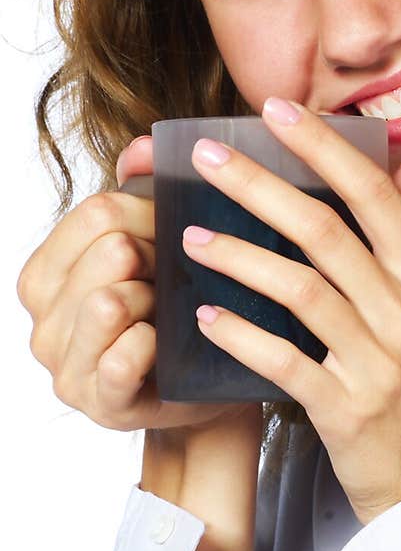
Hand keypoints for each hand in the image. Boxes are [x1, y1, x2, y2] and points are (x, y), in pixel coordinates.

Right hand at [16, 136, 257, 433]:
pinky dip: (153, 344)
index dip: (149, 216)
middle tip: (178, 280)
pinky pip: (123, 356)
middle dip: (159, 258)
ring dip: (157, 301)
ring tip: (171, 314)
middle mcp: (42, 321)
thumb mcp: (157, 245)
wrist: (209, 388)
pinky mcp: (101, 403)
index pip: (97, 212)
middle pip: (108, 251)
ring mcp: (66, 367)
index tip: (172, 237)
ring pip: (109, 301)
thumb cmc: (177, 311)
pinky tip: (165, 346)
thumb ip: (143, 190)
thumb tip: (144, 147)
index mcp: (45, 274)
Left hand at [180, 97, 400, 524]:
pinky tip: (204, 314)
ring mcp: (378, 361)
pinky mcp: (345, 408)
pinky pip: (281, 360)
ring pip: (298, 288)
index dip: (323, 147)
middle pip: (325, 229)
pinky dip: (240, 334)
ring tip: (191, 235)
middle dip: (259, 183)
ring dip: (238, 255)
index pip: (376, 195)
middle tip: (205, 156)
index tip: (277, 111)